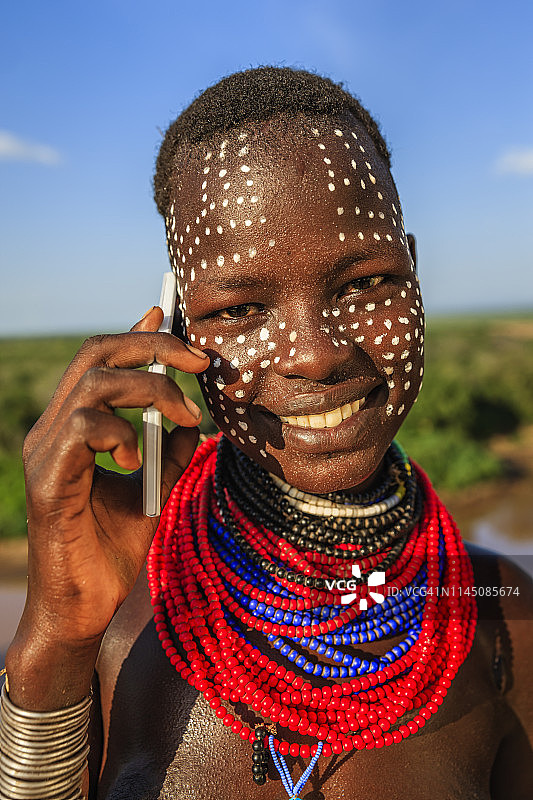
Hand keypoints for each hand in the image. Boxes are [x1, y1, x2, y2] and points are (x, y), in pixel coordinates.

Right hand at [7, 307, 208, 706]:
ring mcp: (47, 451)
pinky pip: (82, 427)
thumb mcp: (154, 490)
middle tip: (199, 360)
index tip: (169, 313)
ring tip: (184, 417)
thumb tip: (195, 420)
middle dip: (152, 345)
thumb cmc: (111, 551)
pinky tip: (137, 460)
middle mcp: (55, 430)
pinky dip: (120, 432)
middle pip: (96, 355)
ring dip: (149, 390)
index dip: (136, 332)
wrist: (84, 608)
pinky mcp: (49, 478)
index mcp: (75, 428)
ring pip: (93, 383)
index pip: (101, 361)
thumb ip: (170, 452)